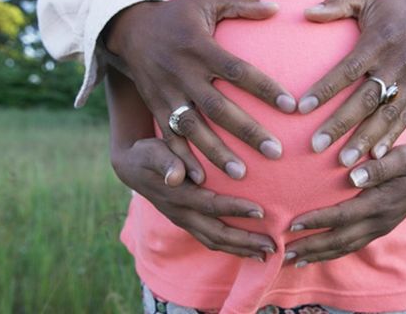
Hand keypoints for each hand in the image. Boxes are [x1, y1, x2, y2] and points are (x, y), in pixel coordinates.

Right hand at [105, 0, 296, 180]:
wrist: (129, 29)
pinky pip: (168, 136)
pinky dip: (182, 158)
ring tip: (241, 174)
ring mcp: (167, 93)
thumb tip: (275, 7)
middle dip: (246, 131)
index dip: (264, 88)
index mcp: (200, 47)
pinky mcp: (155, 107)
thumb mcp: (206, 1)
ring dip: (216, 153)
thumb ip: (241, 3)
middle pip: (218, 107)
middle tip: (276, 152)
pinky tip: (201, 179)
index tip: (292, 106)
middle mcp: (183, 73)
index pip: (237, 71)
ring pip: (193, 128)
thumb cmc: (178, 16)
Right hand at [111, 137, 276, 260]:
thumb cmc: (148, 154)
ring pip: (214, 241)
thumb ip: (166, 161)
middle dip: (245, 241)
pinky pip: (211, 240)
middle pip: (216, 233)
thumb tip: (175, 175)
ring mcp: (184, 221)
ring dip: (242, 250)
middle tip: (273, 245)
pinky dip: (232, 247)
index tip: (261, 212)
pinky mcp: (188, 223)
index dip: (235, 209)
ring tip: (268, 254)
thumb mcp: (153, 151)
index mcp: (177, 196)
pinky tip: (251, 250)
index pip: (210, 205)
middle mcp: (182, 214)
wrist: (132, 168)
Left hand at [283, 144, 405, 266]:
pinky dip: (331, 253)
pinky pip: (352, 246)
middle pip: (339, 239)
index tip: (291, 224)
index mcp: (380, 203)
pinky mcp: (379, 229)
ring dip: (318, 255)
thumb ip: (379, 166)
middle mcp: (378, 221)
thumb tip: (353, 175)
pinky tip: (315, 256)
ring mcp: (379, 228)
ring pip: (345, 247)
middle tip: (283, 251)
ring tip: (292, 260)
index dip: (316, 221)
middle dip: (310, 247)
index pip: (342, 216)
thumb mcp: (403, 156)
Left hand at [299, 0, 405, 164]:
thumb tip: (307, 12)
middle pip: (366, 99)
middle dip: (341, 124)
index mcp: (378, 42)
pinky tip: (375, 160)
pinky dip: (391, 140)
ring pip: (386, 116)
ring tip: (344, 163)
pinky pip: (405, 120)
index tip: (302, 108)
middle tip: (316, 146)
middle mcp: (395, 65)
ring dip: (364, 140)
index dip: (326, 88)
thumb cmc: (393, 8)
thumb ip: (337, 4)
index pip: (349, 69)